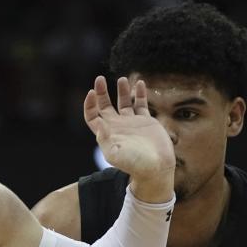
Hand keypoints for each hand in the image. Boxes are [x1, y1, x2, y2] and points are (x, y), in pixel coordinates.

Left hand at [83, 76, 174, 202]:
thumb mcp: (114, 154)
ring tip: (122, 79)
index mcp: (107, 133)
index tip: (91, 92)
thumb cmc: (134, 164)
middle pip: (105, 106)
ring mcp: (132, 123)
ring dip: (122, 90)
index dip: (89, 104)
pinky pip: (141, 104)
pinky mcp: (146, 121)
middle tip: (99, 78)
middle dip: (101, 92)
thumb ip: (104, 139)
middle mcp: (118, 126)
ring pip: (124, 102)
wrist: (156, 168)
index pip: (93, 116)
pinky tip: (140, 83)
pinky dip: (140, 93)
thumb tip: (98, 122)